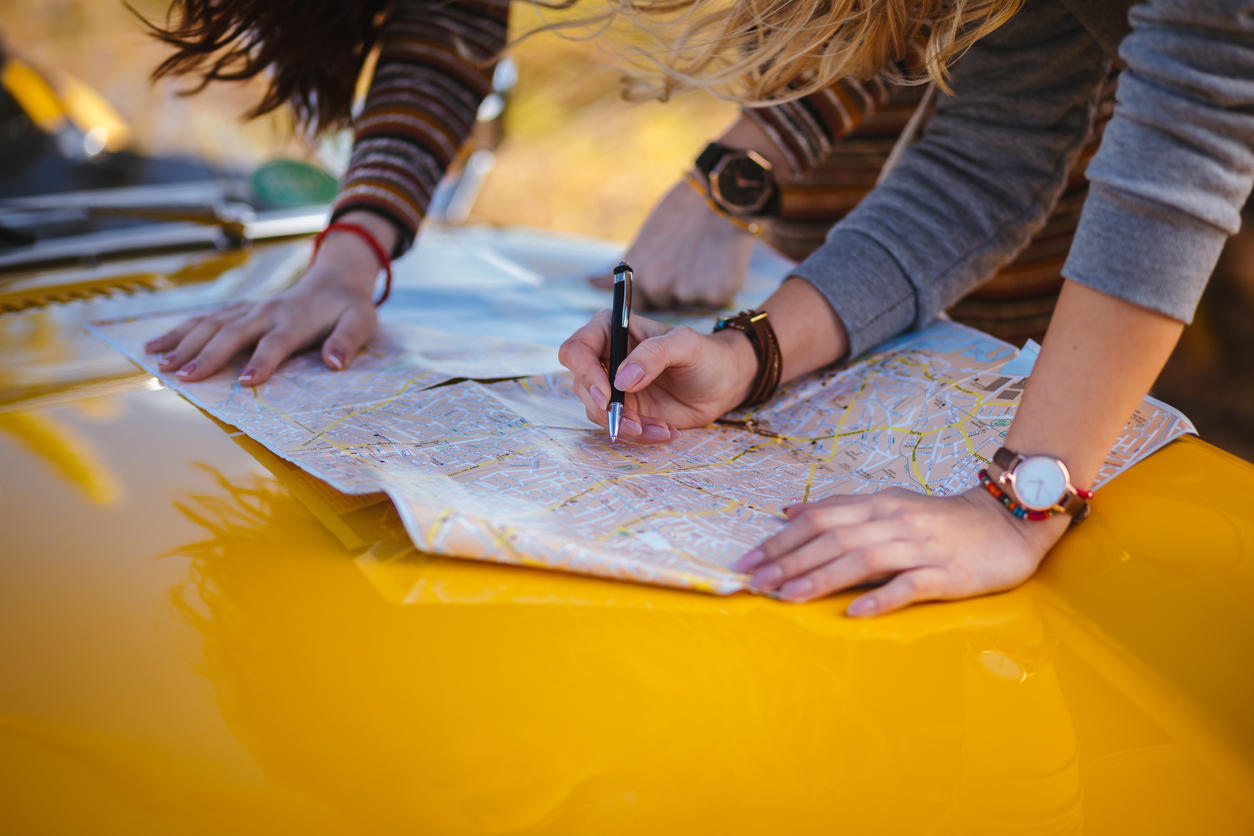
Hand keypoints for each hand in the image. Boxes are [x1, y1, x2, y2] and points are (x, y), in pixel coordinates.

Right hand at [144, 215, 391, 384]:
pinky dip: (178, 331)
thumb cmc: (349, 309)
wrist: (334, 279)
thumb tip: (335, 362)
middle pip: (233, 333)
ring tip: (160, 365)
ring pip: (211, 324)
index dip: (262, 362)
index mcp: (296, 319)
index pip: (276, 342)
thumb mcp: (361, 323)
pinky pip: (204, 319)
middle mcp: (267, 312)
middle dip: (207, 354)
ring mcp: (249, 308)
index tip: (245, 383)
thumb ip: (347, 341)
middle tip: (183, 377)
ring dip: (184, 343)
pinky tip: (153, 345)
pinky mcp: (237, 309)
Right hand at [558, 310, 756, 440]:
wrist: (722, 384)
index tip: (608, 395)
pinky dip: (641, 435)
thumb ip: (654, 354)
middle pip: (581, 386)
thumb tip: (622, 379)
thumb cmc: (705, 354)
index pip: (576, 350)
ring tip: (662, 427)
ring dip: (627, 426)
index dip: (585, 374)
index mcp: (611, 329)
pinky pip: (618, 428)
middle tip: (635, 423)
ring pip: (597, 412)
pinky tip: (666, 431)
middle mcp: (605, 358)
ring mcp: (612, 387)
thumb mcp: (686, 345)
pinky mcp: (624, 411)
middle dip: (607, 409)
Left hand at [590, 179, 755, 308]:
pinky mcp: (718, 295)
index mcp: (639, 276)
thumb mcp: (645, 238)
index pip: (639, 302)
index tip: (664, 269)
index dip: (652, 288)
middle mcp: (660, 289)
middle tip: (688, 258)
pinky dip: (721, 285)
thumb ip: (623, 268)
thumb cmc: (681, 211)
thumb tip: (592, 282)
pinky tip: (722, 261)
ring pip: (693, 301)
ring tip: (705, 256)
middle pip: (666, 302)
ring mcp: (690, 294)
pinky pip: (717, 299)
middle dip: (676, 286)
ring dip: (699, 287)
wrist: (720, 194)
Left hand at [733, 486, 1070, 615]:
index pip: (819, 520)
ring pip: (863, 561)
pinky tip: (854, 612)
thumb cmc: (941, 520)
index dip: (780, 540)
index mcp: (878, 505)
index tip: (747, 561)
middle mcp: (894, 522)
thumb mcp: (888, 504)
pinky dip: (880, 598)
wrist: (1008, 523)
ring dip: (821, 578)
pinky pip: (909, 586)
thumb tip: (789, 512)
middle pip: (833, 540)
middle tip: (754, 583)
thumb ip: (841, 509)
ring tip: (788, 596)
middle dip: (788, 561)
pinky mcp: (947, 575)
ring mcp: (921, 548)